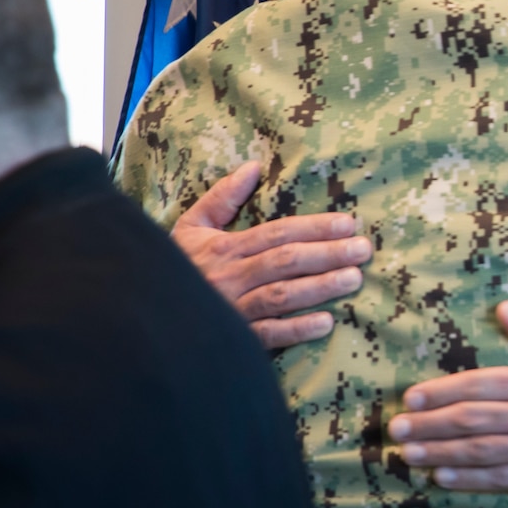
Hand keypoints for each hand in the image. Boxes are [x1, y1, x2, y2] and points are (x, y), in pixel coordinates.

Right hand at [171, 161, 371, 348]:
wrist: (143, 313)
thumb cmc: (175, 268)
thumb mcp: (191, 227)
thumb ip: (221, 197)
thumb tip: (254, 167)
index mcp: (225, 248)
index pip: (277, 233)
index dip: (314, 227)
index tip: (349, 223)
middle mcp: (231, 277)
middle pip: (285, 261)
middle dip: (327, 253)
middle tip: (363, 249)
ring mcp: (232, 310)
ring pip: (281, 295)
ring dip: (320, 287)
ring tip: (354, 279)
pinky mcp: (233, 340)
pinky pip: (267, 335)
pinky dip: (296, 329)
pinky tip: (326, 324)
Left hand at [388, 301, 507, 494]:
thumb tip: (504, 309)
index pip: (479, 385)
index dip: (440, 392)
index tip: (410, 397)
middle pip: (471, 421)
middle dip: (429, 426)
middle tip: (395, 431)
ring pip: (481, 453)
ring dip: (440, 454)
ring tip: (408, 456)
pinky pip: (504, 480)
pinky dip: (471, 480)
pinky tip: (445, 478)